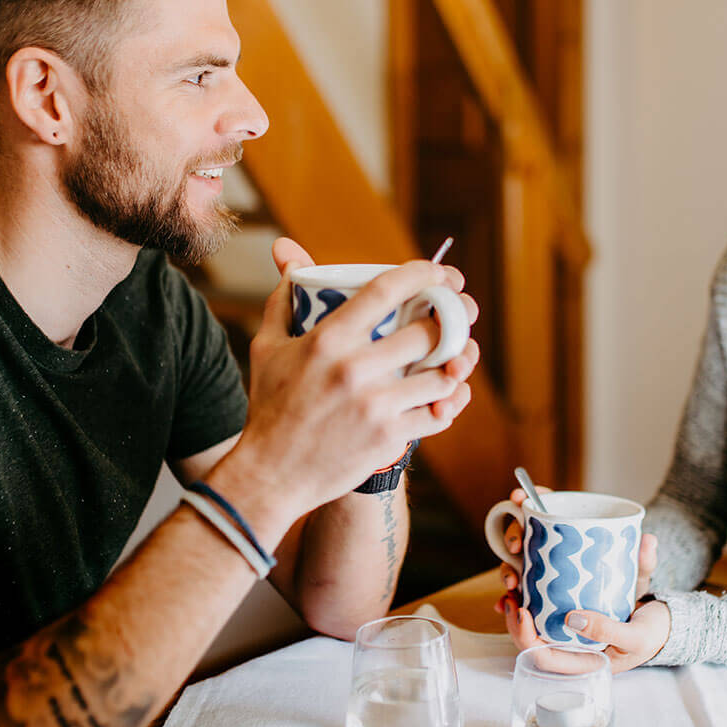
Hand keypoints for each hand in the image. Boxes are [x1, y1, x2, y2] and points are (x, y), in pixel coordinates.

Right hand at [235, 239, 478, 516]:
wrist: (270, 475)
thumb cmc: (270, 406)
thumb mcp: (268, 347)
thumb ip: (283, 297)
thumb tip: (287, 252)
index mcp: (327, 340)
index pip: (385, 291)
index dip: (423, 274)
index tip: (441, 273)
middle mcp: (354, 369)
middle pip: (427, 332)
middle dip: (452, 321)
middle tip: (458, 317)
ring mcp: (374, 406)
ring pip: (442, 376)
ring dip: (456, 365)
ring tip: (457, 357)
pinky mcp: (388, 438)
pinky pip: (439, 414)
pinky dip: (450, 403)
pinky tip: (448, 394)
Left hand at [495, 528, 665, 673]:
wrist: (668, 619)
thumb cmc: (653, 634)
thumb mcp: (635, 635)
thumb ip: (608, 630)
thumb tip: (573, 618)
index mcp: (584, 661)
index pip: (544, 658)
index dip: (525, 638)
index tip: (521, 612)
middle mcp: (573, 645)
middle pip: (533, 639)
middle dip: (515, 620)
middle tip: (511, 595)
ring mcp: (573, 627)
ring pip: (537, 620)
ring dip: (520, 603)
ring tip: (512, 583)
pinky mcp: (576, 607)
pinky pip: (548, 602)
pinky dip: (534, 589)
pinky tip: (522, 575)